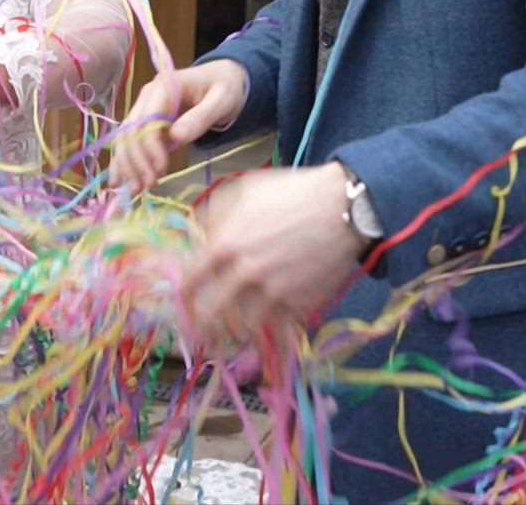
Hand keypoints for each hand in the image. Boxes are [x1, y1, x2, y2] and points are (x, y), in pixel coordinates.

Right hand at [114, 60, 248, 192]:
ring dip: (127, 165)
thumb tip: (176, 136)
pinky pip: (131, 141)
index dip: (150, 148)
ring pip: (126, 138)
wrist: (224, 78)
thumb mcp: (221, 100)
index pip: (146, 121)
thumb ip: (200, 117)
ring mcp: (144, 107)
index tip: (162, 170)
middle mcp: (147, 95)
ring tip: (135, 189)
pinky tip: (121, 180)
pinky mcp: (147, 120)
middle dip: (136, 161)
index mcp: (163, 86)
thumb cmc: (225, 87)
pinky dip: (125, 161)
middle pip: (131, 131)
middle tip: (148, 186)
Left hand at [180, 165, 363, 343]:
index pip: (190, 283)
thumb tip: (198, 237)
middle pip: (211, 315)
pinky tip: (267, 331)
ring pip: (243, 328)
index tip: (182, 305)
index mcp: (225, 246)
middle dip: (203, 328)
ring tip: (235, 333)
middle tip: (201, 334)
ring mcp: (272, 294)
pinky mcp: (299, 306)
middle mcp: (244, 275)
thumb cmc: (291, 192)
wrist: (343, 207)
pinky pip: (277, 329)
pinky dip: (270, 332)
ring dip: (237, 331)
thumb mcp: (243, 192)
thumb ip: (214, 216)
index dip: (182, 298)